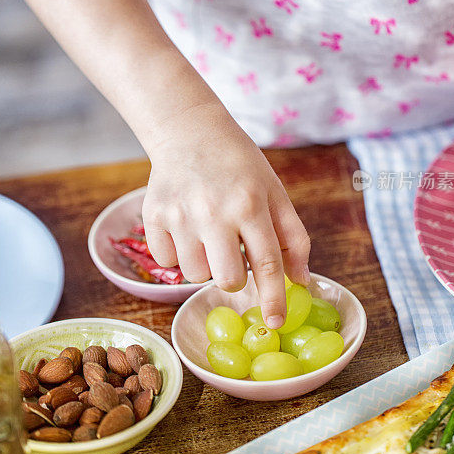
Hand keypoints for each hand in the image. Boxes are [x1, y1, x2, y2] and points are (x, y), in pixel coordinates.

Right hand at [142, 101, 309, 326]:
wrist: (189, 130)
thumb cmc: (238, 164)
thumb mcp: (274, 191)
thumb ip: (292, 237)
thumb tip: (300, 281)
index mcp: (250, 204)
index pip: (267, 264)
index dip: (274, 299)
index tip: (275, 323)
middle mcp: (213, 211)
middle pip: (227, 279)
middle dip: (234, 278)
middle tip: (233, 257)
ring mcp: (179, 214)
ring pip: (195, 274)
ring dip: (205, 264)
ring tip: (207, 234)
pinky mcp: (153, 216)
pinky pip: (166, 262)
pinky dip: (178, 253)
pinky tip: (184, 227)